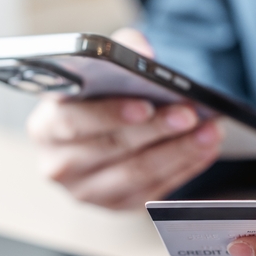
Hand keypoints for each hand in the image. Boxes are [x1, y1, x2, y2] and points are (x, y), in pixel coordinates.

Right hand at [26, 28, 223, 208]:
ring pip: (136, 174)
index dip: (110, 113)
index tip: (146, 104)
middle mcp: (60, 164)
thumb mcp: (100, 69)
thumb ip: (120, 50)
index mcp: (46, 126)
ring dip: (178, 151)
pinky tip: (205, 149)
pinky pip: (154, 191)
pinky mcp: (116, 205)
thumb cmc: (96, 97)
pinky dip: (184, 168)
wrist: (97, 131)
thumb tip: (144, 52)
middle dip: (156, 130)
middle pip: (112, 148)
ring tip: (209, 131)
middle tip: (190, 113)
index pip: (73, 121)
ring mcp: (87, 190)